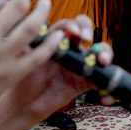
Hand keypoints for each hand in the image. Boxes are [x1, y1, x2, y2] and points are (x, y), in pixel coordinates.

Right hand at [0, 0, 59, 122]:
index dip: (0, 2)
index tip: (1, 8)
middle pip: (16, 7)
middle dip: (25, 1)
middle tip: (30, 1)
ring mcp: (0, 56)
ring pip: (31, 27)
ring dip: (42, 13)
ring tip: (47, 5)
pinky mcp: (10, 76)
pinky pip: (37, 56)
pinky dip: (50, 44)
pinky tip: (58, 36)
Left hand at [0, 14, 114, 123]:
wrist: (23, 105)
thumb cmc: (22, 79)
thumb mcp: (22, 58)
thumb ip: (29, 43)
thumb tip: (28, 26)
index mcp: (55, 40)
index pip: (68, 25)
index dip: (73, 25)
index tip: (72, 32)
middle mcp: (70, 49)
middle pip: (86, 32)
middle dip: (89, 31)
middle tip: (86, 38)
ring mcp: (79, 65)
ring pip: (99, 53)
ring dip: (106, 53)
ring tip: (103, 61)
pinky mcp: (85, 82)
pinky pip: (101, 81)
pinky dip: (108, 89)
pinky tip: (106, 98)